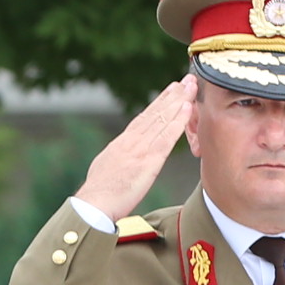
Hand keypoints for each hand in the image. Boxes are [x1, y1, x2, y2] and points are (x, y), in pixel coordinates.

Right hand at [71, 75, 196, 222]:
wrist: (93, 204)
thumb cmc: (98, 194)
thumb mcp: (106, 168)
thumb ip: (118, 158)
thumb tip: (121, 155)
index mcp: (121, 143)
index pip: (144, 118)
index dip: (159, 103)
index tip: (171, 90)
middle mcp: (131, 141)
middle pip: (155, 113)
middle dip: (173, 95)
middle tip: (187, 80)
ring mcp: (140, 149)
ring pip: (163, 119)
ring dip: (179, 101)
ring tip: (191, 86)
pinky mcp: (148, 161)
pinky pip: (166, 138)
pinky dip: (178, 121)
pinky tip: (188, 108)